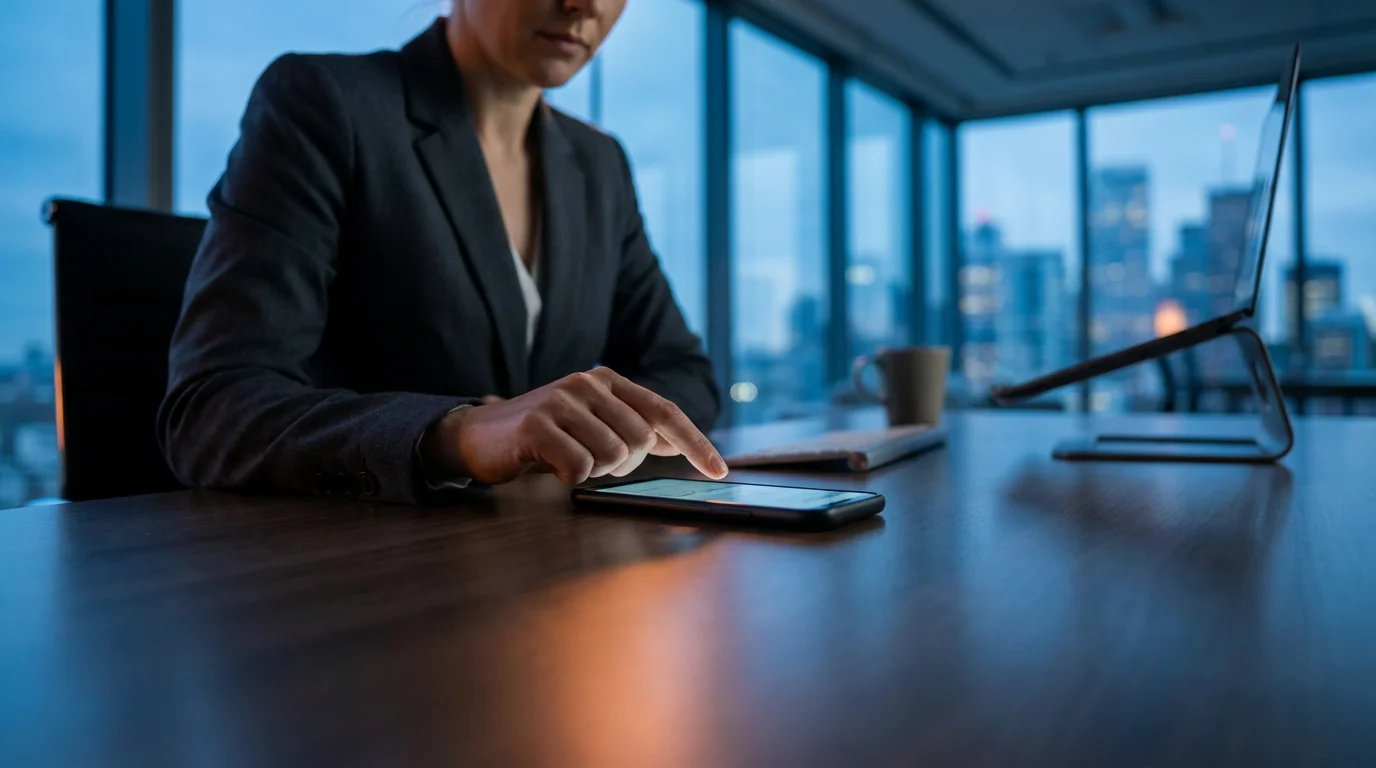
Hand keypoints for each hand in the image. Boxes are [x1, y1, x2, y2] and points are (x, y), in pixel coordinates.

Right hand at [422, 368, 727, 485]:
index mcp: (608, 380)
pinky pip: (580, 467)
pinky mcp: (538, 424)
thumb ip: (629, 427)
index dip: (695, 442)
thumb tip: (673, 441)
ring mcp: (562, 399)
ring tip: (568, 461)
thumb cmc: (543, 437)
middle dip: (624, 466)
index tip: (719, 470)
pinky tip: (551, 466)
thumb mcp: (591, 425)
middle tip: (591, 464)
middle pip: (640, 441)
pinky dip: (571, 478)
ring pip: (612, 456)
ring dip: (594, 473)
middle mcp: (588, 382)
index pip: (664, 411)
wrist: (478, 435)